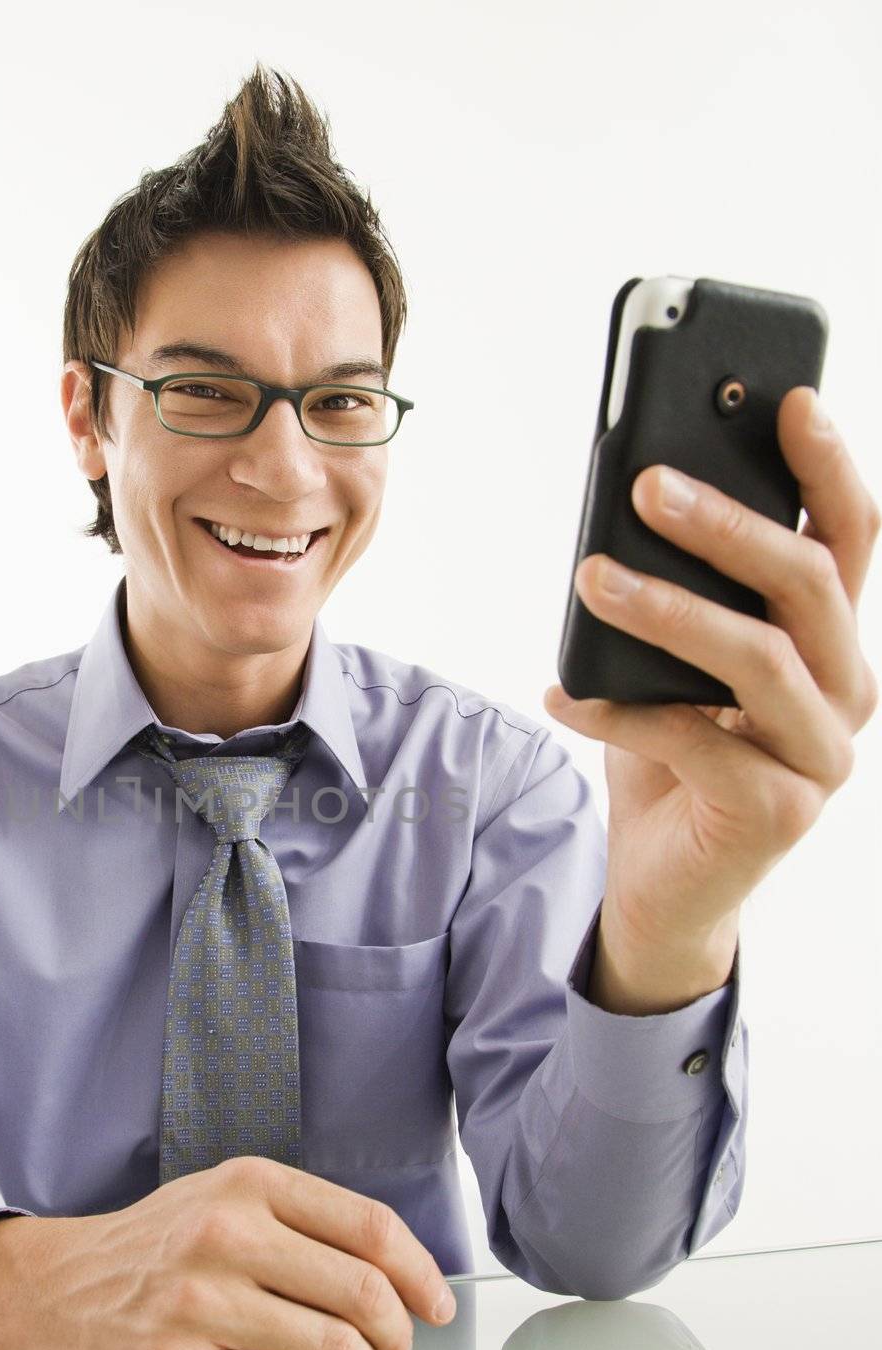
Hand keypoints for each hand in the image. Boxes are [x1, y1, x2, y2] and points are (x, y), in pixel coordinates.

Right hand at [0, 1156, 455, 1349]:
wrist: (53, 1290)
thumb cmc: (156, 1245)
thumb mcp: (224, 1197)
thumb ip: (305, 1219)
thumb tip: (402, 1268)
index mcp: (248, 1185)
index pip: (372, 1228)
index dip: (422, 1273)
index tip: (439, 1303)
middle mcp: (225, 1236)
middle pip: (365, 1292)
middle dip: (400, 1332)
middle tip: (399, 1347)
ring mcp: (201, 1305)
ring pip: (335, 1349)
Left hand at [543, 386, 878, 954]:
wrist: (663, 887)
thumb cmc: (670, 761)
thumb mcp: (674, 667)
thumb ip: (680, 598)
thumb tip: (631, 504)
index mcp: (829, 644)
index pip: (849, 539)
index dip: (829, 466)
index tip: (791, 401)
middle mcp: (844, 692)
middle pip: (809, 583)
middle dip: (726, 525)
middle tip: (645, 486)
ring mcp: (821, 756)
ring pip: (757, 656)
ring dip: (666, 609)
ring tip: (591, 577)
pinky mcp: (778, 811)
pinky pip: (692, 740)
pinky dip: (617, 712)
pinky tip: (562, 695)